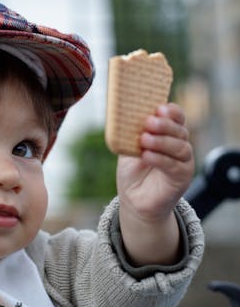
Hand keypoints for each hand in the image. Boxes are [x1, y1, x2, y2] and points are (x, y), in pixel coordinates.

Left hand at [117, 103, 194, 221]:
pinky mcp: (182, 177)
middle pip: (179, 130)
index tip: (160, 108)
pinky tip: (147, 155)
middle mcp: (179, 145)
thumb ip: (129, 134)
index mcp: (168, 133)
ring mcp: (183, 161)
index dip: (171, 111)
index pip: (177, 117)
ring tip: (144, 140)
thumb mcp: (128, 148)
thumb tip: (123, 117)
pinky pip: (174, 166)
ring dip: (161, 141)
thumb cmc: (133, 170)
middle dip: (164, 125)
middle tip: (149, 122)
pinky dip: (160, 159)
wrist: (134, 198)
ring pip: (180, 147)